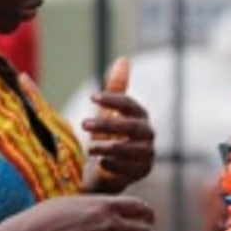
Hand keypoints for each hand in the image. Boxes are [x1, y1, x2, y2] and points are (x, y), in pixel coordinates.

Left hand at [85, 57, 154, 190]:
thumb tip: (124, 59)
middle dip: (108, 125)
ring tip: (89, 148)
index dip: (112, 100)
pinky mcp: (142, 171)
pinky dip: (113, 165)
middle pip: (131, 127)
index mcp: (139, 116)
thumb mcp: (109, 111)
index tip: (91, 97)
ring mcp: (146, 153)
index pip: (129, 104)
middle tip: (83, 124)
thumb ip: (117, 87)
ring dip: (108, 147)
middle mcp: (147, 134)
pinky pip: (128, 168)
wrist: (112, 168)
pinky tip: (101, 163)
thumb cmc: (111, 135)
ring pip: (130, 149)